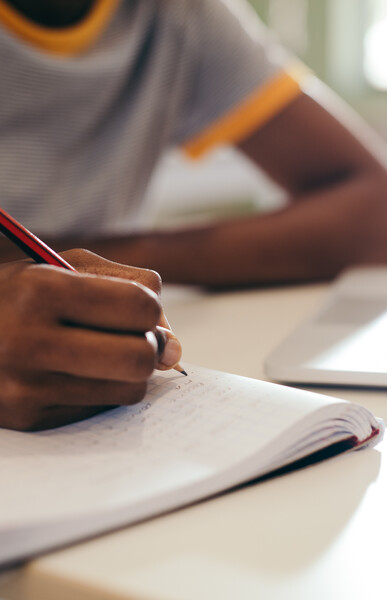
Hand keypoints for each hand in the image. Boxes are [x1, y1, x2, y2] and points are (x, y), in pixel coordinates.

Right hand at [0, 249, 181, 430]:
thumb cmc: (18, 293)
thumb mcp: (63, 265)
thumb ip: (128, 287)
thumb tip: (175, 348)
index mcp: (40, 291)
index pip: (140, 306)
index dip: (150, 308)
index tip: (138, 309)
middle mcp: (29, 342)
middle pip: (140, 357)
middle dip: (149, 346)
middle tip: (134, 339)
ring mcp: (26, 388)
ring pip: (129, 390)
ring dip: (127, 371)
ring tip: (98, 352)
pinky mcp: (29, 420)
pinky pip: (100, 410)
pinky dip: (99, 390)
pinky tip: (72, 372)